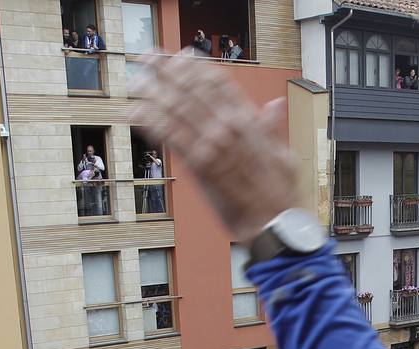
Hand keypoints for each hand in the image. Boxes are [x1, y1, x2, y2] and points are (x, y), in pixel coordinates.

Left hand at [133, 53, 295, 244]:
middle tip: (148, 57)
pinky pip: (170, 136)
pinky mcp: (199, 165)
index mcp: (250, 121)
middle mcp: (230, 126)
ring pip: (177, 108)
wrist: (273, 224)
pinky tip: (134, 112)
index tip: (181, 55)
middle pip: (192, 89)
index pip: (219, 82)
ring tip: (135, 81)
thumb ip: (272, 128)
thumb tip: (275, 105)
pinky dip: (150, 122)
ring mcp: (214, 144)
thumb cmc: (280, 195)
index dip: (197, 66)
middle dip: (167, 71)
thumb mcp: (284, 155)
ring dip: (153, 92)